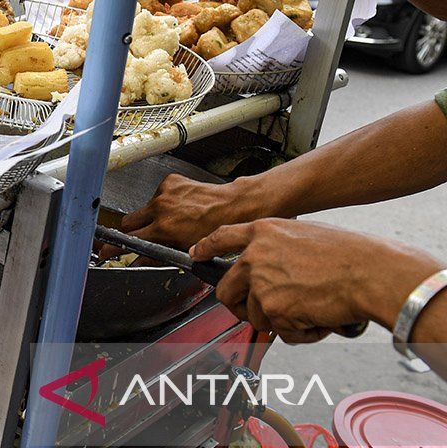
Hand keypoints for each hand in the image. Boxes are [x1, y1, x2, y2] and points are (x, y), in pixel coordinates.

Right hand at [97, 174, 253, 260]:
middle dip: (132, 230)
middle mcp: (159, 209)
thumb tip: (137, 263)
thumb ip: (156, 258)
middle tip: (143, 234)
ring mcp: (163, 193)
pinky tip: (178, 206)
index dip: (113, 247)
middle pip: (128, 221)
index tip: (105, 250)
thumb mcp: (184, 251)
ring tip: (171, 220)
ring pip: (144, 208)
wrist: (232, 206)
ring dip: (151, 215)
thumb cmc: (214, 229)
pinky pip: (157, 194)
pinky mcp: (169, 181)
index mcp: (162, 229)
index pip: (127, 239)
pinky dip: (164, 201)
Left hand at [191, 219, 393, 343]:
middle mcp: (254, 256)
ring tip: (310, 310)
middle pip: (225, 290)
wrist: (369, 273)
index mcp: (263, 232)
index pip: (221, 237)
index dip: (205, 248)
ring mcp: (260, 283)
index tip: (196, 255)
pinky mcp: (273, 309)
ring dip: (281, 321)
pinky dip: (300, 333)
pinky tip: (318, 318)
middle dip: (240, 306)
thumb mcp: (303, 235)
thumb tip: (269, 271)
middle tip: (261, 311)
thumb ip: (277, 249)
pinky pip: (279, 332)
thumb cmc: (349, 254)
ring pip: (255, 316)